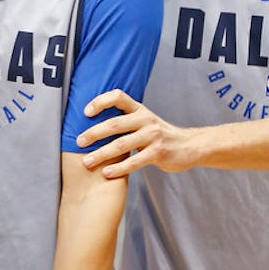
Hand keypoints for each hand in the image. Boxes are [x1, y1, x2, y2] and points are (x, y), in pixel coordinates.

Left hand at [77, 89, 192, 177]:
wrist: (189, 146)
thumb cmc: (160, 135)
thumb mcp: (144, 121)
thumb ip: (125, 121)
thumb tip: (94, 125)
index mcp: (139, 109)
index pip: (118, 96)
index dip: (101, 101)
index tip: (86, 112)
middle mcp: (145, 119)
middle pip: (115, 123)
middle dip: (94, 133)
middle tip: (78, 141)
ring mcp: (153, 136)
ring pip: (121, 145)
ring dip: (101, 154)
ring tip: (87, 162)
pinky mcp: (158, 153)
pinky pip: (134, 162)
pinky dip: (119, 168)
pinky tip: (107, 173)